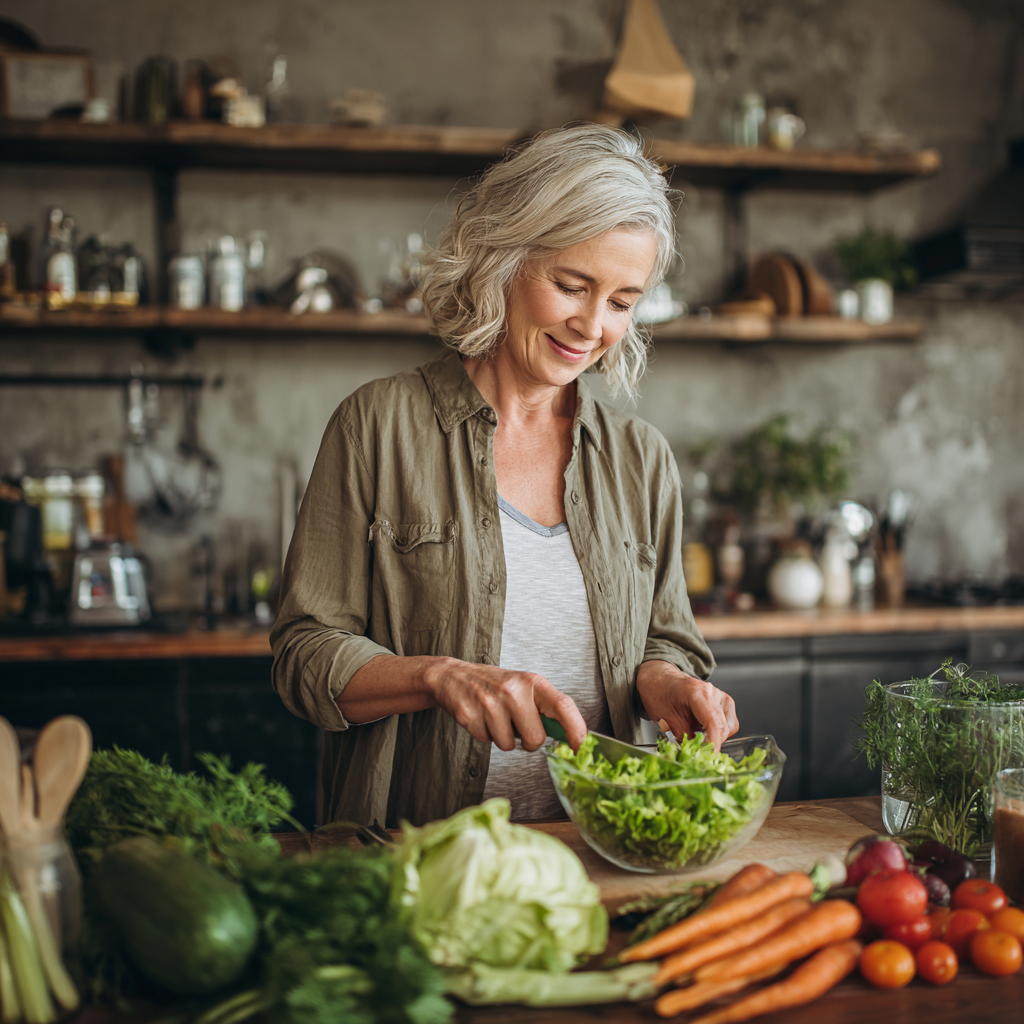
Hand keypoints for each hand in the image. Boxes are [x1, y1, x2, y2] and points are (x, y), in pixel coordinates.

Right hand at [425, 658, 587, 752]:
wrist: (454, 676)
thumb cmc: (495, 685)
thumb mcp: (524, 687)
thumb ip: (546, 708)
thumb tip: (568, 737)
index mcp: (532, 682)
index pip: (562, 705)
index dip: (575, 729)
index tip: (578, 746)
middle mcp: (513, 690)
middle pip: (535, 738)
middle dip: (528, 741)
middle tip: (517, 726)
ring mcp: (490, 702)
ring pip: (509, 745)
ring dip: (504, 738)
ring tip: (496, 718)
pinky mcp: (470, 715)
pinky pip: (487, 742)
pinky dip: (486, 735)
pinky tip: (482, 718)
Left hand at [635, 660, 738, 750]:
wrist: (661, 680)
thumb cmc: (659, 693)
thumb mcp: (664, 717)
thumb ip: (682, 735)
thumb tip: (694, 753)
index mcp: (697, 693)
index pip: (713, 722)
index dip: (713, 743)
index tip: (709, 756)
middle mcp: (713, 693)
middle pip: (723, 727)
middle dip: (710, 743)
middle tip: (694, 750)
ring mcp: (721, 696)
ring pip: (729, 727)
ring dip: (715, 738)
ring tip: (697, 737)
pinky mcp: (724, 702)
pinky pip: (728, 724)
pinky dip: (717, 732)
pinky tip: (703, 731)